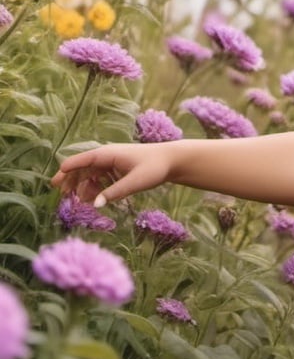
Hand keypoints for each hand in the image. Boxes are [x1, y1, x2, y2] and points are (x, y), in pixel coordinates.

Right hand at [51, 143, 174, 207]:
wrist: (173, 160)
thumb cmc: (155, 167)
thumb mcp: (135, 182)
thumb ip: (114, 193)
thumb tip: (95, 204)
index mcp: (109, 154)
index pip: (82, 160)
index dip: (68, 170)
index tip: (55, 182)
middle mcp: (108, 155)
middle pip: (83, 167)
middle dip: (71, 180)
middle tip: (61, 194)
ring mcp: (113, 161)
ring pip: (91, 173)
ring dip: (84, 185)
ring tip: (80, 201)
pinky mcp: (119, 167)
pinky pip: (101, 176)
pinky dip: (95, 186)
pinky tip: (94, 198)